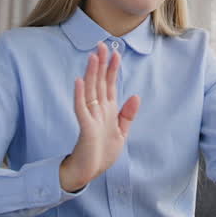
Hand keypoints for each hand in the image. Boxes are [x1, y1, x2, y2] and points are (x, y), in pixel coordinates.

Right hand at [59, 42, 140, 191]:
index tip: (116, 52)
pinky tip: (79, 81)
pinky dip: (80, 94)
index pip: (110, 84)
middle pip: (99, 82)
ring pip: (90, 90)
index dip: (113, 69)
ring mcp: (90, 116)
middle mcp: (98, 109)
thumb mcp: (121, 133)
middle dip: (102, 64)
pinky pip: (81, 108)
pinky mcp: (85, 126)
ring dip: (91, 73)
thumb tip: (136, 95)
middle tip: (102, 44)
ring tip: (93, 57)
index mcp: (108, 110)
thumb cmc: (102, 153)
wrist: (89, 172)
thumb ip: (127, 115)